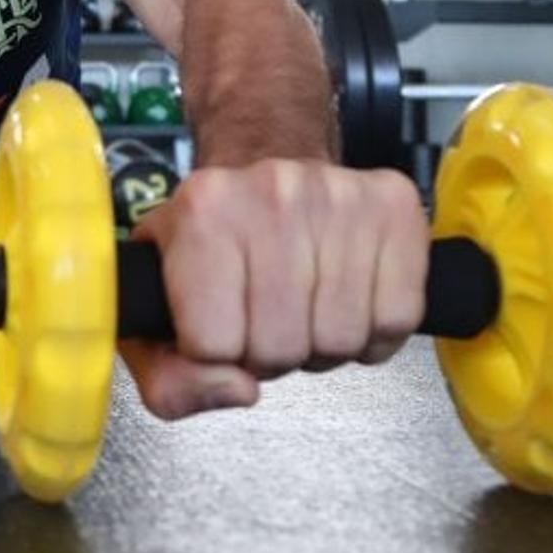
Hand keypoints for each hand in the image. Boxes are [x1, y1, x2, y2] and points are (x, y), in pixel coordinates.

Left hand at [120, 159, 427, 418]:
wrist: (266, 161)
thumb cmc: (211, 239)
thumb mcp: (155, 305)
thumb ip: (169, 380)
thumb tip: (239, 391)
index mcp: (200, 213)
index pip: (211, 347)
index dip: (214, 357)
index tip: (216, 325)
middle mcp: (271, 193)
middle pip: (280, 349)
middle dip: (269, 354)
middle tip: (263, 316)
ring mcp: (339, 195)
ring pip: (340, 340)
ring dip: (322, 343)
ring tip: (302, 304)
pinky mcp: (394, 206)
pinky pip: (397, 318)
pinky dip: (374, 332)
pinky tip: (346, 299)